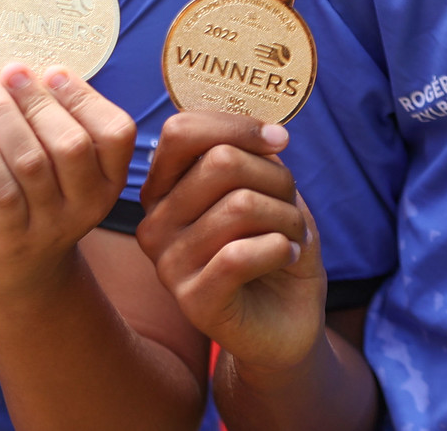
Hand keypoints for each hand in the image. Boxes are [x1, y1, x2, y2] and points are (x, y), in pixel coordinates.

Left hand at [0, 64, 137, 297]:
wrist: (15, 276)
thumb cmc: (36, 202)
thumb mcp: (63, 169)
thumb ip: (57, 124)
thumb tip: (30, 68)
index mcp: (108, 180)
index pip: (115, 132)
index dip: (84, 97)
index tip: (50, 70)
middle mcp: (87, 204)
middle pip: (70, 143)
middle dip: (35, 100)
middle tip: (5, 70)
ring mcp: (50, 224)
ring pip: (30, 161)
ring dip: (3, 115)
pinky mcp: (10, 238)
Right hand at [137, 111, 324, 371]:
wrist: (286, 320)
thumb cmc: (271, 244)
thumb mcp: (263, 187)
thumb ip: (250, 155)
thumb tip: (269, 133)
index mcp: (163, 187)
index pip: (181, 131)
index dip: (237, 126)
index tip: (280, 141)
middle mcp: (155, 221)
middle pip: (221, 162)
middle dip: (276, 179)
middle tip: (290, 206)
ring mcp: (168, 263)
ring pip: (240, 205)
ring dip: (286, 217)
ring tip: (291, 236)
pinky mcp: (192, 300)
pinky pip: (240, 254)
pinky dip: (280, 248)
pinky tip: (286, 256)